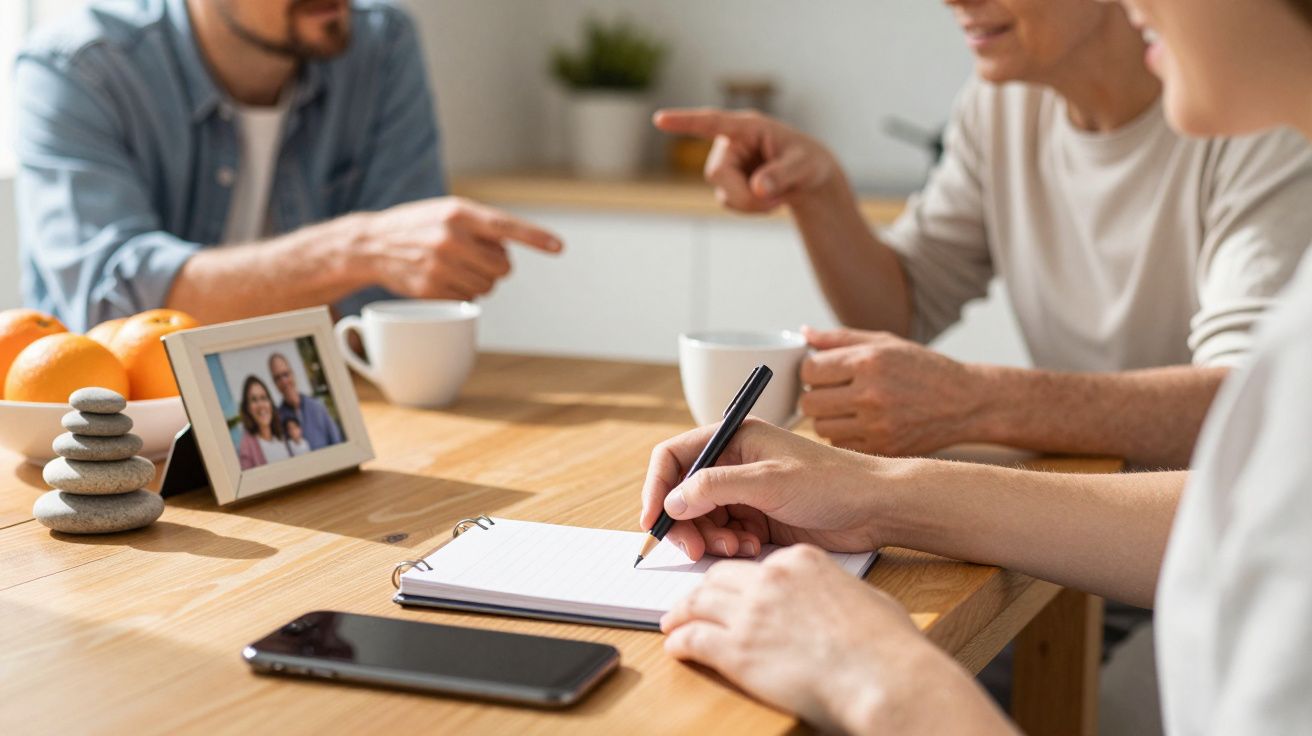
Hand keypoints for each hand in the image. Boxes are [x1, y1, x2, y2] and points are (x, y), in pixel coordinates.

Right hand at [360, 197, 562, 299]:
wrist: (373, 244)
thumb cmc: (420, 225)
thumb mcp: (449, 211)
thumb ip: (481, 226)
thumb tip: (512, 252)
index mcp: (459, 213)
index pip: (505, 226)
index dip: (535, 237)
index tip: (559, 247)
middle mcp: (450, 238)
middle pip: (503, 267)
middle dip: (497, 266)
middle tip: (478, 258)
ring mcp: (440, 266)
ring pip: (488, 287)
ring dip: (481, 281)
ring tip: (457, 266)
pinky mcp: (431, 289)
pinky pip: (468, 299)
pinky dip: (463, 293)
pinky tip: (444, 279)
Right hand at [639, 418, 890, 559]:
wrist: (876, 507)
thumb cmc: (832, 482)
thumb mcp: (770, 481)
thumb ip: (716, 487)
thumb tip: (673, 501)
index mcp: (734, 437)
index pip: (674, 456)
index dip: (656, 487)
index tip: (653, 521)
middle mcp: (734, 462)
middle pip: (683, 492)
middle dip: (685, 523)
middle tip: (696, 550)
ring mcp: (745, 490)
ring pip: (702, 518)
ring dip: (710, 538)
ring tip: (738, 548)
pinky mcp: (758, 516)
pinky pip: (724, 534)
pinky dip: (730, 546)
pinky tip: (755, 548)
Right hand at [653, 108, 840, 213]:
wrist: (808, 177)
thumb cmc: (808, 162)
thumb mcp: (804, 167)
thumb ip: (782, 175)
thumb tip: (757, 189)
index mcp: (748, 127)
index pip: (712, 122)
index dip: (684, 122)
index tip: (659, 119)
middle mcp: (731, 143)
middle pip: (718, 173)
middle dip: (744, 196)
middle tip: (774, 203)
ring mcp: (726, 164)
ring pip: (723, 193)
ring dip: (751, 204)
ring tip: (777, 196)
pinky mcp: (727, 183)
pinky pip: (729, 203)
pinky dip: (750, 209)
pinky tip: (768, 200)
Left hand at [662, 545, 1008, 733]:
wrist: (885, 677)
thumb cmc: (887, 644)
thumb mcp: (861, 597)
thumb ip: (833, 592)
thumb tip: (831, 604)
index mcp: (800, 562)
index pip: (753, 566)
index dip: (735, 579)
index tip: (728, 590)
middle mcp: (770, 579)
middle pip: (718, 577)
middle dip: (700, 590)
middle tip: (689, 603)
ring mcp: (751, 613)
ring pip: (697, 603)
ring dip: (680, 613)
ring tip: (672, 622)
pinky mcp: (738, 651)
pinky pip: (695, 640)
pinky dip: (681, 642)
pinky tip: (676, 648)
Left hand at [801, 327, 990, 455]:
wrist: (965, 402)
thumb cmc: (922, 367)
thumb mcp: (885, 343)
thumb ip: (840, 339)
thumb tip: (804, 334)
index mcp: (869, 362)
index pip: (809, 371)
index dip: (812, 371)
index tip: (823, 372)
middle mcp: (871, 394)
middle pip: (809, 403)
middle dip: (815, 396)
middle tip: (833, 392)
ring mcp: (876, 425)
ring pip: (820, 428)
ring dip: (828, 418)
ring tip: (848, 408)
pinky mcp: (882, 448)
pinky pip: (840, 445)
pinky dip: (844, 435)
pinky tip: (861, 423)